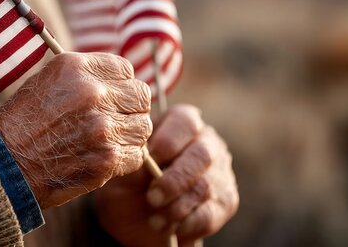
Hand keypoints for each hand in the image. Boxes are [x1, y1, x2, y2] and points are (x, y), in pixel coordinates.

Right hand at [0, 52, 152, 208]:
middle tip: (116, 120)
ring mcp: (103, 127)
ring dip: (129, 134)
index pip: (126, 69)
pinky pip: (136, 155)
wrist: (5, 165)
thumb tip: (115, 79)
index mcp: (77, 68)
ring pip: (143, 126)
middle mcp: (93, 93)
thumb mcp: (46, 81)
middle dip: (130, 108)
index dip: (121, 85)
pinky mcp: (108, 158)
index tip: (113, 96)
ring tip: (108, 140)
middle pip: (141, 96)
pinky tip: (104, 157)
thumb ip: (83, 76)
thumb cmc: (22, 124)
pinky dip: (125, 158)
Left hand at [95, 105, 237, 245]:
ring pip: (205, 187)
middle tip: (152, 198)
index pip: (185, 121)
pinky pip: (209, 214)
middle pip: (202, 155)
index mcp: (179, 124)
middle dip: (174, 180)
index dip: (168, 140)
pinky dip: (185, 224)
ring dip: (176, 207)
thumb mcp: (122, 172)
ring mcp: (219, 172)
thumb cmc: (128, 185)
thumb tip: (145, 157)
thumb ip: (132, 162)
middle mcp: (206, 143)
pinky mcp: (225, 201)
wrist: (138, 219)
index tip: (151, 158)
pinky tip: (168, 226)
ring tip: (154, 220)